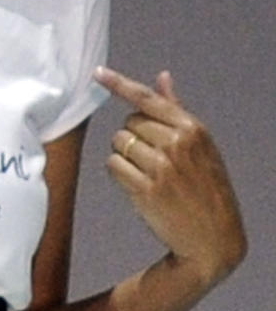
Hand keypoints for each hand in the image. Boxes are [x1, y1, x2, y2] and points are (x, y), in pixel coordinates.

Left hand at [94, 66, 246, 288]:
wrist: (213, 237)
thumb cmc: (206, 187)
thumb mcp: (201, 145)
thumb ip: (176, 110)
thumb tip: (162, 77)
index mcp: (193, 128)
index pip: (148, 100)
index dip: (119, 84)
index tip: (97, 73)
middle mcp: (177, 143)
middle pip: (129, 123)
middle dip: (133, 136)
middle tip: (152, 158)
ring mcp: (161, 167)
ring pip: (118, 143)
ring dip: (124, 155)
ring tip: (148, 172)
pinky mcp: (145, 189)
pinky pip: (113, 166)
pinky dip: (119, 173)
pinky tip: (138, 184)